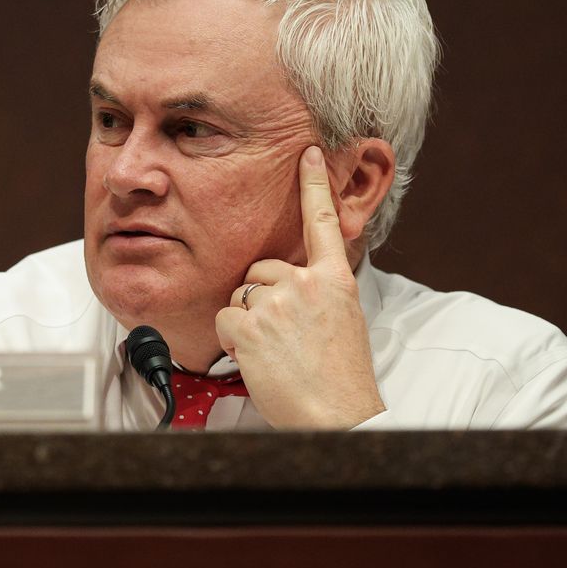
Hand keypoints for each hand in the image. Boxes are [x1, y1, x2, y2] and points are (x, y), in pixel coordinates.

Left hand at [215, 145, 384, 428]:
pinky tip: (257, 359)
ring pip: (239, 296)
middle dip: (260, 298)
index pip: (323, 222)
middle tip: (282, 336)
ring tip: (274, 352)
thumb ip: (318, 293)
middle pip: (260, 270)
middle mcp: (306, 284)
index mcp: (336, 280)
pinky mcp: (249, 326)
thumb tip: (293, 282)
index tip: (310, 152)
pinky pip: (224, 320)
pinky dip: (231, 342)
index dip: (315, 184)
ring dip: (246, 323)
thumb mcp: (342, 321)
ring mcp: (277, 303)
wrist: (337, 415)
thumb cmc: (339, 378)